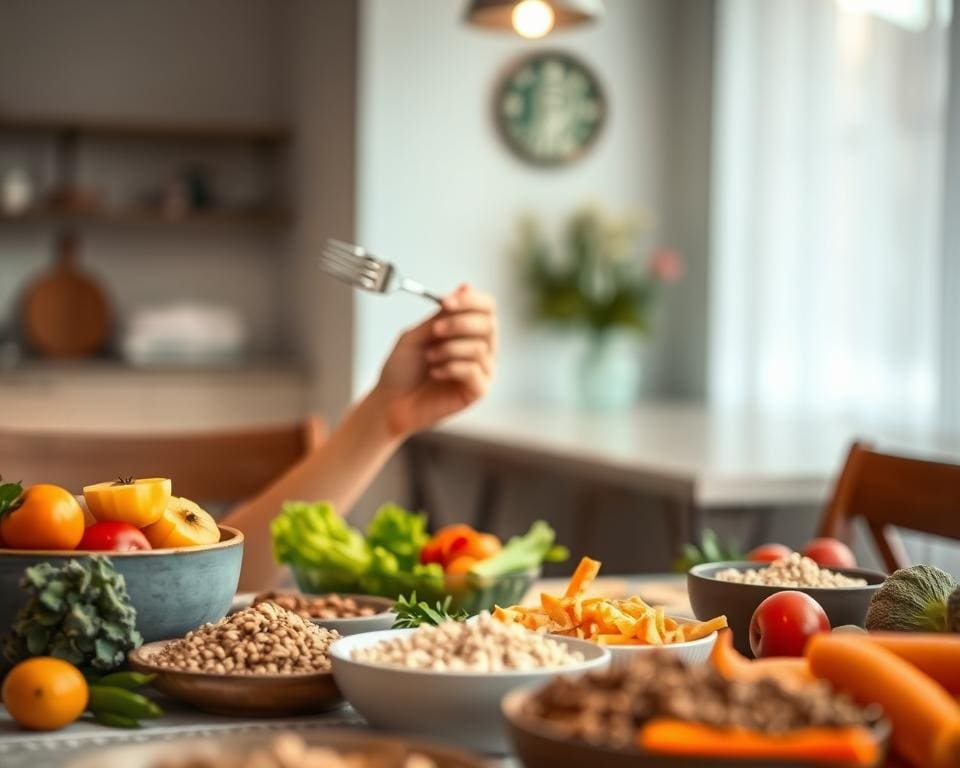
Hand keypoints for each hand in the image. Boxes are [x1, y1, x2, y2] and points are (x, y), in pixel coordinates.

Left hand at [372, 284, 495, 437]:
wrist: (391, 402)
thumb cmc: (402, 368)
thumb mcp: (417, 335)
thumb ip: (441, 315)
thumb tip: (466, 286)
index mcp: (468, 329)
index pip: (487, 307)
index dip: (470, 301)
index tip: (446, 302)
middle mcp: (481, 347)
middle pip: (489, 324)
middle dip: (459, 323)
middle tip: (434, 331)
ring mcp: (482, 370)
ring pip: (479, 348)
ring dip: (449, 349)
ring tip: (429, 358)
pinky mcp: (478, 391)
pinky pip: (474, 371)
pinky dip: (451, 368)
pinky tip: (435, 373)